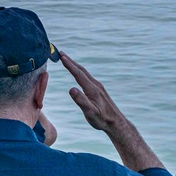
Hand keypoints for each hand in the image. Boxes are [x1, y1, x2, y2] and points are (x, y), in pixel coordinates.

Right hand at [61, 52, 163, 171]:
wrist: (116, 123)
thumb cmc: (102, 120)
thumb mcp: (90, 112)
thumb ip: (81, 101)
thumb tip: (71, 89)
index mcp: (92, 89)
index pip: (78, 74)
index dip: (69, 65)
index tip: (61, 56)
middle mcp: (95, 85)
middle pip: (81, 70)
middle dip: (70, 61)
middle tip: (60, 53)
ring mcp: (98, 87)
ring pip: (84, 72)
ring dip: (75, 65)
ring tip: (66, 60)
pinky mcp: (99, 90)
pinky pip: (87, 77)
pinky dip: (79, 71)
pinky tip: (78, 73)